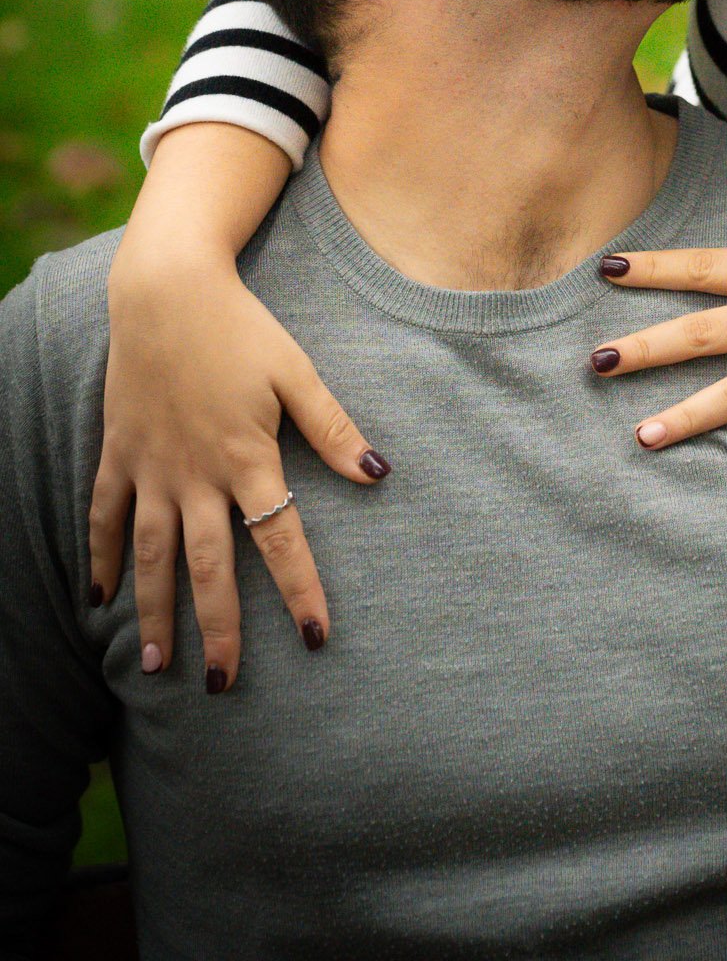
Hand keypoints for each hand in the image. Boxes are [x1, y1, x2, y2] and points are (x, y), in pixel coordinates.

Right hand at [90, 244, 390, 691]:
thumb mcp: (296, 372)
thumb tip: (378, 473)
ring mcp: (150, 467)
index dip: (300, 590)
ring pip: (150, 556)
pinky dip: (101, 556)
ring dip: (155, 612)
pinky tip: (99, 598)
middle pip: (209, 567)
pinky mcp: (119, 452)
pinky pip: (106, 515)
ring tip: (156, 665)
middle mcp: (194, 474)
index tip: (314, 637)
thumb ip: (333, 427)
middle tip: (222, 685)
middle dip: (218, 629)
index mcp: (246, 457)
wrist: (166, 290)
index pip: (279, 538)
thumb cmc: (240, 328)